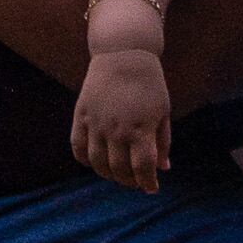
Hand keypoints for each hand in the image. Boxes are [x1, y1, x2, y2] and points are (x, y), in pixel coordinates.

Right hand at [72, 51, 171, 192]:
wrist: (124, 54)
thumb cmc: (150, 84)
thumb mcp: (163, 112)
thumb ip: (162, 141)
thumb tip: (164, 168)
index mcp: (141, 129)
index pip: (142, 168)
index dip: (148, 183)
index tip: (152, 188)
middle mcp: (116, 130)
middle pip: (119, 170)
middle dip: (130, 181)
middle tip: (136, 180)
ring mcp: (96, 124)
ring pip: (97, 163)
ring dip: (108, 174)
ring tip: (118, 173)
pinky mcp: (81, 117)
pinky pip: (78, 147)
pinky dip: (85, 160)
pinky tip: (96, 162)